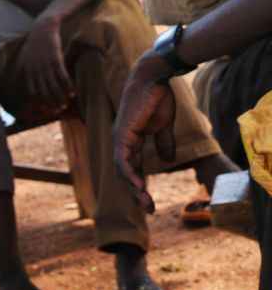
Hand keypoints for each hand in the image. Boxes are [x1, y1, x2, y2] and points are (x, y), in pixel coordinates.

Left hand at [19, 17, 73, 114]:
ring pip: (53, 85)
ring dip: (60, 97)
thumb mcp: (26, 58)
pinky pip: (62, 75)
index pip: (33, 91)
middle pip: (44, 91)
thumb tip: (28, 84)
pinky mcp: (56, 58)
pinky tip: (73, 92)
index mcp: (27, 71)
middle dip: (51, 102)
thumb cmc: (35, 44)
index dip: (40, 101)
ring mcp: (45, 65)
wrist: (43, 28)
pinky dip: (67, 85)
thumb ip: (27, 71)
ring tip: (66, 104)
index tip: (46, 109)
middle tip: (58, 110)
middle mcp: (35, 70)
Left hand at [113, 52, 178, 213]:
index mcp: (131, 142)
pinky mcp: (122, 134)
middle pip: (126, 174)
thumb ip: (163, 143)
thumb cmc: (158, 98)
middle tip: (149, 210)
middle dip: (137, 193)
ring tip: (145, 203)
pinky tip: (139, 186)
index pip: (134, 169)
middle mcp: (122, 143)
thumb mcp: (163, 126)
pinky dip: (130, 174)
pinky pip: (123, 159)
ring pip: (123, 171)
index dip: (141, 186)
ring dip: (134, 188)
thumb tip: (168, 159)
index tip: (151, 202)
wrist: (155, 79)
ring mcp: (120, 139)